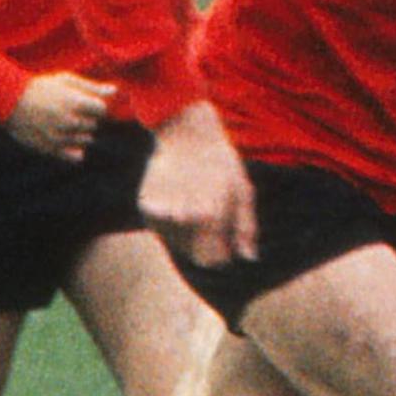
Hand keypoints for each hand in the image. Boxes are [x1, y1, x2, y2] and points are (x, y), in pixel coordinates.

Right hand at [5, 72, 117, 161]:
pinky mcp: (51, 149)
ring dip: (79, 132)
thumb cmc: (40, 87)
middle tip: (67, 110)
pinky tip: (63, 137)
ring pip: (86, 139)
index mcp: (75, 103)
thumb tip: (116, 90)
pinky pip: (75, 156)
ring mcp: (60, 137)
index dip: (93, 104)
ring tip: (61, 121)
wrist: (8, 100)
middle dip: (86, 117)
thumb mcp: (66, 80)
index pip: (101, 109)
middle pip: (94, 124)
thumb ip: (92, 88)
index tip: (81, 101)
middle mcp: (70, 121)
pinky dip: (74, 149)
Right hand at [138, 102, 257, 266]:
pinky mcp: (146, 207)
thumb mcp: (243, 191)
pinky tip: (179, 200)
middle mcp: (182, 216)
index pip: (214, 261)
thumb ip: (246, 228)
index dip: (223, 254)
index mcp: (210, 215)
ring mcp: (161, 212)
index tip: (227, 238)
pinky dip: (171, 223)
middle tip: (212, 217)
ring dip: (187, 233)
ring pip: (177, 244)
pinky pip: (162, 230)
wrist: (186, 134)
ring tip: (195, 203)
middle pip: (195, 256)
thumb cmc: (222, 163)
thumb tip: (248, 258)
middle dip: (206, 245)